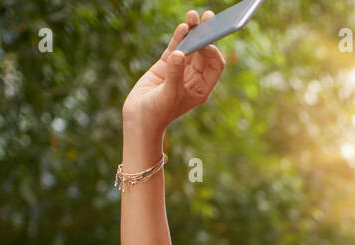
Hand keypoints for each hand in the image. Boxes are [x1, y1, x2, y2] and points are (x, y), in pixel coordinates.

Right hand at [122, 10, 225, 131]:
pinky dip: (179, 36)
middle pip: (204, 52)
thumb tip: (179, 54)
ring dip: (193, 31)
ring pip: (190, 46)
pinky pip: (175, 47)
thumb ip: (174, 74)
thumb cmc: (158, 112)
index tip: (205, 42)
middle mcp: (194, 77)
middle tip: (208, 17)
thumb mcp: (169, 94)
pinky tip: (183, 26)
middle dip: (207, 35)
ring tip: (193, 15)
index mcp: (202, 87)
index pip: (214, 65)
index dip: (212, 51)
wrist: (139, 119)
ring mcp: (180, 69)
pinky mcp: (165, 65)